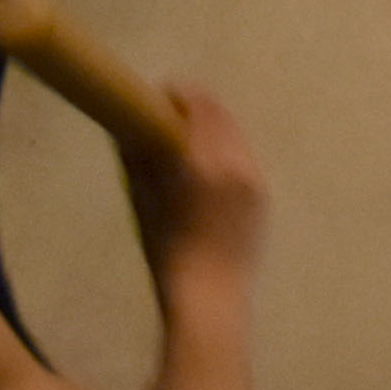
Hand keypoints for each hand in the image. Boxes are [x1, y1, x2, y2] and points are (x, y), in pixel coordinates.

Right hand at [133, 83, 267, 273]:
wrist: (211, 295)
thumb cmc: (167, 252)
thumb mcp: (143, 202)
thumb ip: (138, 161)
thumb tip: (126, 131)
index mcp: (204, 162)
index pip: (198, 107)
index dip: (179, 93)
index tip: (160, 93)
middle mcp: (236, 163)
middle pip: (221, 115)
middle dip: (197, 107)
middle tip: (171, 111)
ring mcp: (255, 178)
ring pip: (236, 134)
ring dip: (214, 126)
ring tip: (188, 136)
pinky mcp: (264, 195)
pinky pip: (245, 157)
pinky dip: (228, 149)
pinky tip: (209, 163)